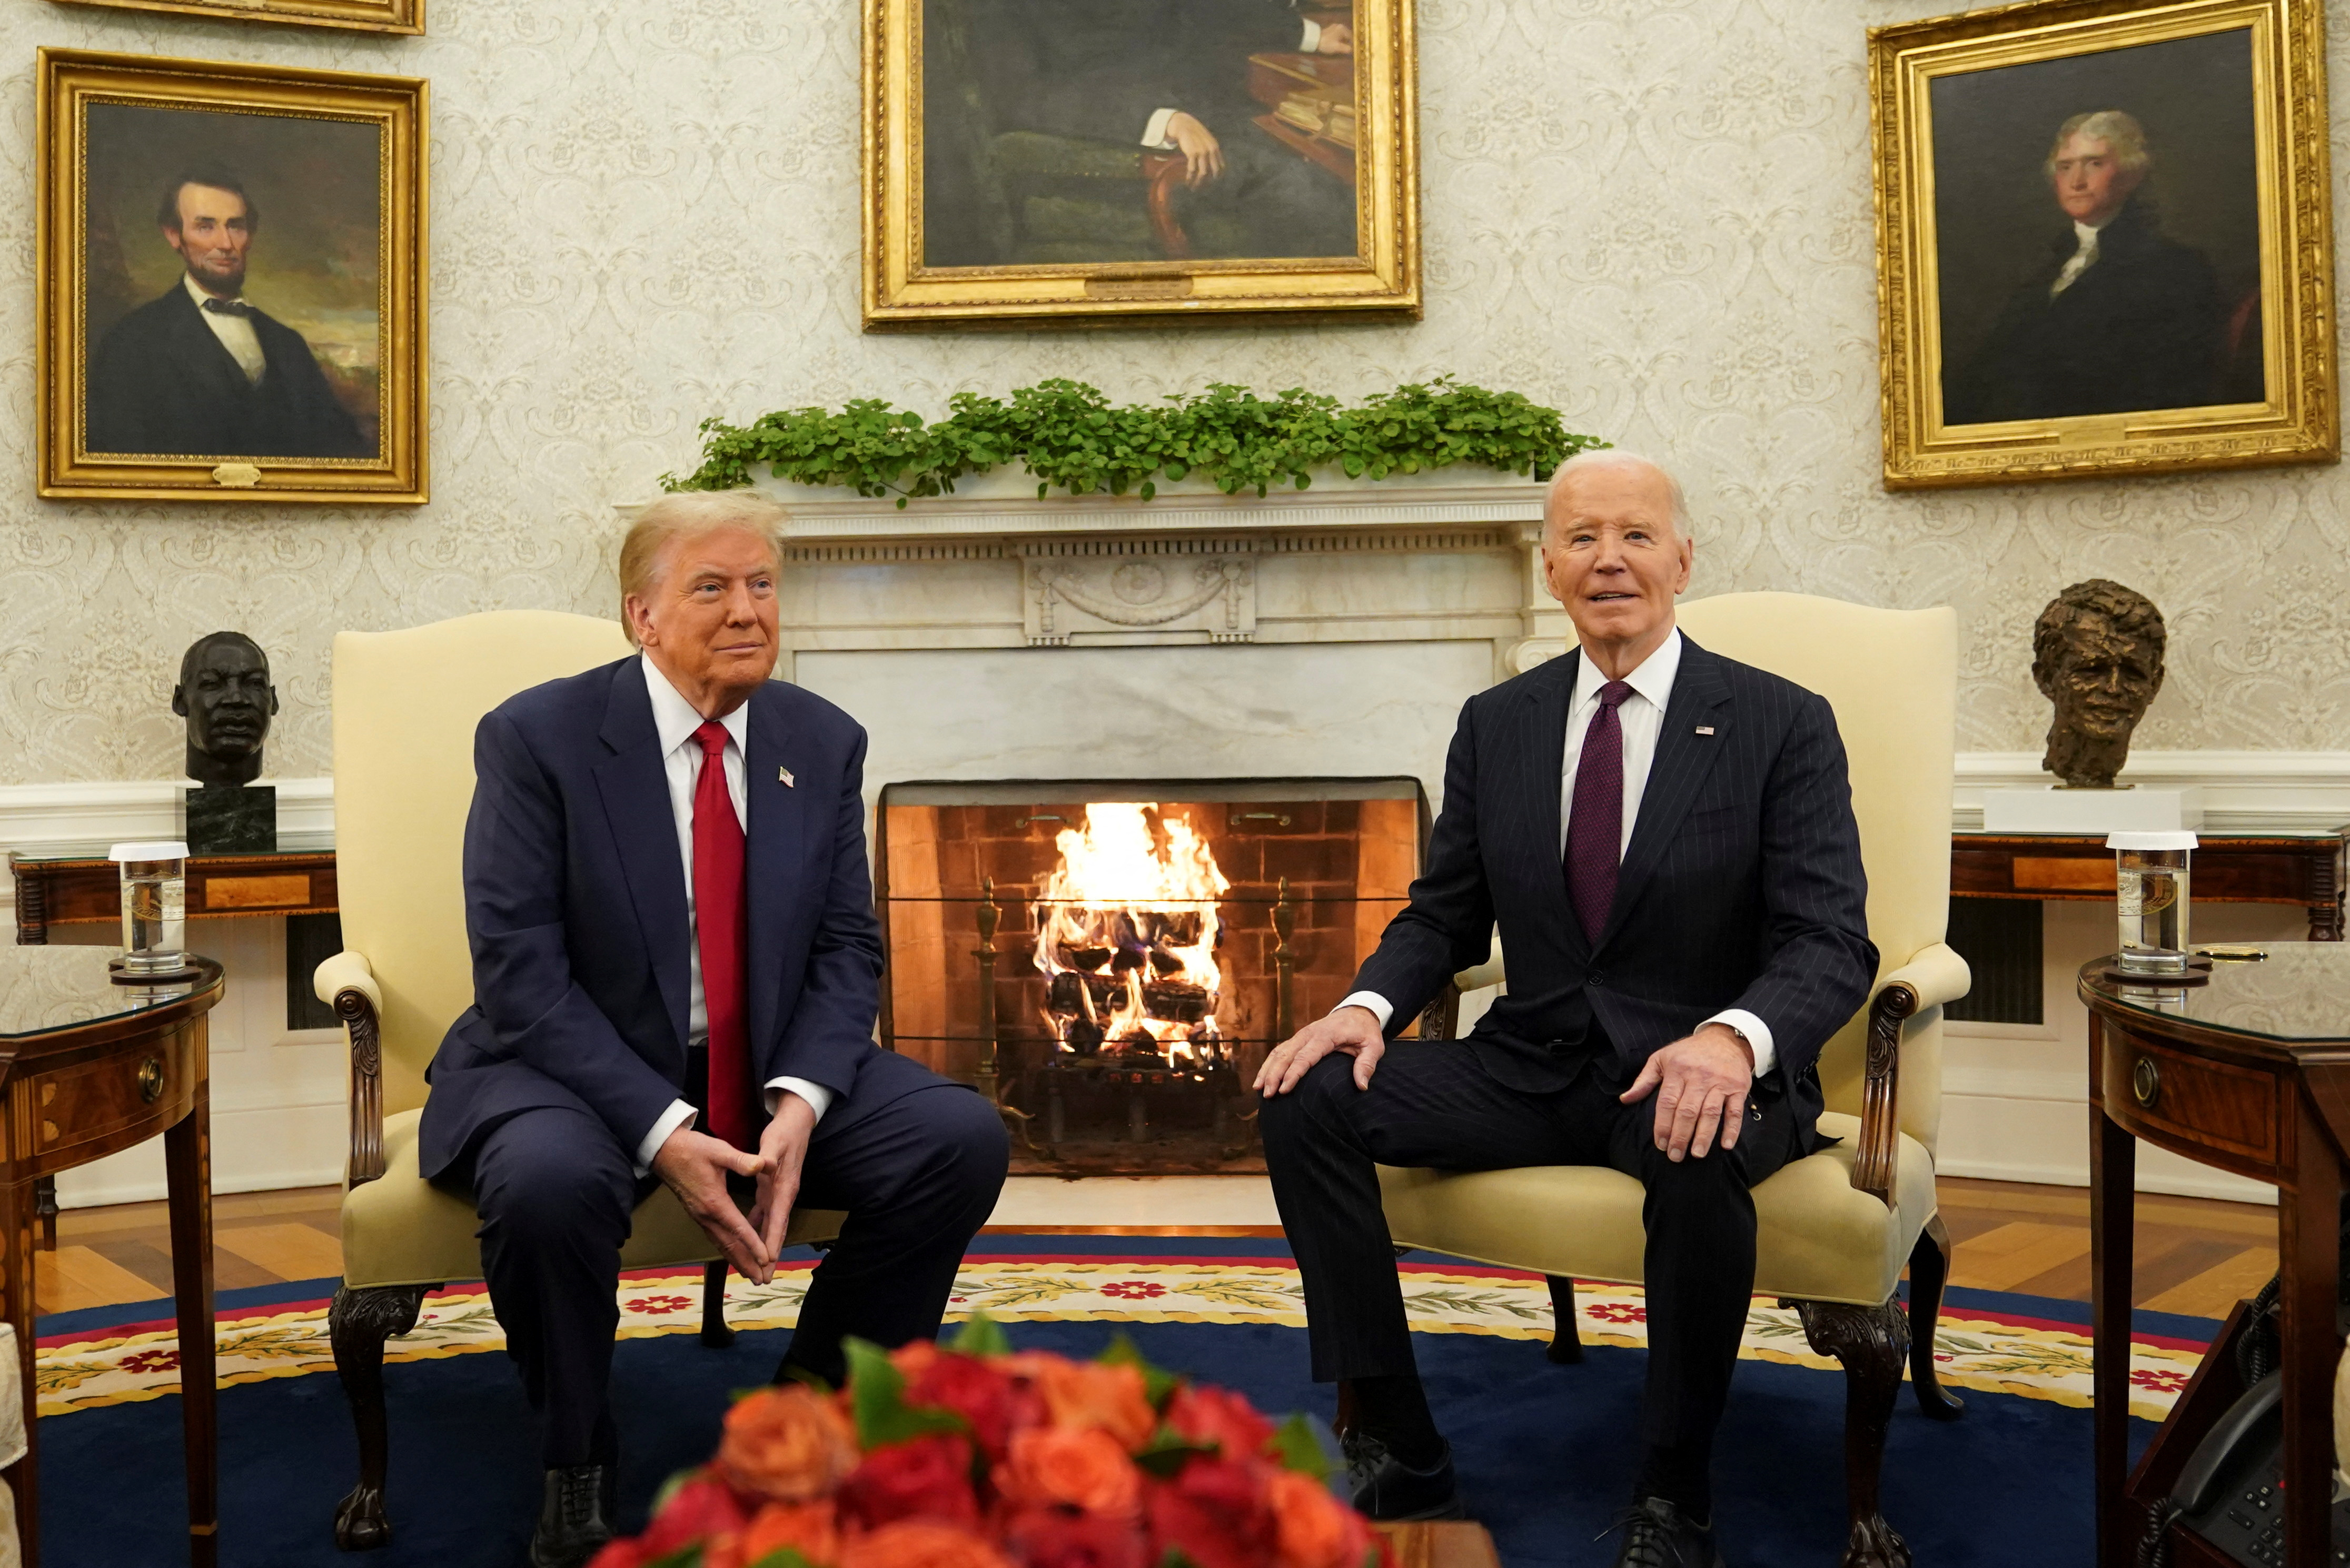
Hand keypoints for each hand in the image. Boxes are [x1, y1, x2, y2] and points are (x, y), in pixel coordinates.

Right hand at [652, 1125, 771, 1282]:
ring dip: (736, 1260)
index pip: (738, 1229)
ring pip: (720, 1244)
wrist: (664, 1150)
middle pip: (729, 1245)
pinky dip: (726, 1249)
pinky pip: (714, 1237)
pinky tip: (733, 1254)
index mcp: (714, 1202)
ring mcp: (699, 1217)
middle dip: (746, 1263)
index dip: (753, 1245)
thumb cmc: (692, 1149)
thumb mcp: (719, 1150)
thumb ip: (742, 1160)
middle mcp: (706, 1215)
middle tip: (761, 1279)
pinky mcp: (697, 1214)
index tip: (766, 1259)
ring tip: (751, 1274)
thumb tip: (764, 1164)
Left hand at [748, 1091, 817, 1264]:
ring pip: (771, 1227)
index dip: (771, 1242)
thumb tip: (762, 1165)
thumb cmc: (783, 1133)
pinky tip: (749, 1239)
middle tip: (763, 1278)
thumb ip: (766, 1156)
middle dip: (770, 1255)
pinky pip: (765, 1216)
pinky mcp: (773, 1190)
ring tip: (758, 1268)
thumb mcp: (774, 1142)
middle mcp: (784, 1196)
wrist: (796, 1124)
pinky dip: (758, 1230)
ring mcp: (779, 1194)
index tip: (767, 1262)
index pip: (777, 1221)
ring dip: (765, 1247)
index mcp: (783, 1188)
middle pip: (776, 1231)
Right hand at [1165, 111, 1224, 187]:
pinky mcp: (1192, 153)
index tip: (1213, 182)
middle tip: (1203, 188)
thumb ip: (1211, 150)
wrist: (1185, 125)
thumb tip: (1212, 164)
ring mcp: (1202, 152)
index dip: (1218, 176)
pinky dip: (1190, 177)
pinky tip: (1187, 181)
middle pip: (1213, 171)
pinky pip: (1192, 169)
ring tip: (1193, 188)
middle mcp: (1211, 150)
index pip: (1221, 166)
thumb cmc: (1195, 134)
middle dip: (1209, 182)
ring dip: (1198, 182)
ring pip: (1202, 173)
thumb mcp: (1207, 140)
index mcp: (1215, 148)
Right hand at [1254, 1005, 1384, 1096]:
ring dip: (1267, 1070)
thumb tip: (1361, 1086)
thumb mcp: (1374, 1046)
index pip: (1306, 1056)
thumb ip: (1367, 1064)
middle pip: (1286, 1054)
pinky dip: (1269, 1064)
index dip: (1293, 1073)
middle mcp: (1309, 1034)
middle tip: (1268, 1095)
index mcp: (1326, 1035)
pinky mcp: (1298, 1039)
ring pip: (1279, 1051)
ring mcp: (1301, 1035)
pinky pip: (1280, 1050)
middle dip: (1274, 1075)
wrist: (1357, 1011)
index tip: (1284, 1090)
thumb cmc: (1365, 1031)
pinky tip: (1263, 1078)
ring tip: (1259, 1089)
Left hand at [1315, 21, 1353, 52]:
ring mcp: (1334, 27)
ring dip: (1343, 41)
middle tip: (1349, 49)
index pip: (1351, 36)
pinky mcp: (1330, 30)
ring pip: (1342, 35)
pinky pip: (1338, 34)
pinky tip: (1337, 44)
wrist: (1314, 39)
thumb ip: (1346, 48)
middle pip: (1347, 35)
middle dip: (1348, 42)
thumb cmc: (1327, 43)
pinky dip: (1339, 39)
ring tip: (1343, 48)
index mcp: (1343, 29)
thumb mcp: (1337, 47)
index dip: (1352, 44)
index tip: (1353, 50)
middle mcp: (1339, 26)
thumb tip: (1352, 49)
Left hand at [1618, 1024, 1754, 1161]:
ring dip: (1703, 1136)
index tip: (1660, 1144)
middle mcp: (1698, 1077)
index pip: (1667, 1102)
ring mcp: (1720, 1083)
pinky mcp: (1738, 1088)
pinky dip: (1732, 1129)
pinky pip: (1735, 1111)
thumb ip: (1644, 1080)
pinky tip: (1726, 1145)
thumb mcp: (1662, 1058)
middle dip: (1680, 1136)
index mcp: (1677, 1071)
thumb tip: (1625, 1100)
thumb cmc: (1689, 1052)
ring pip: (1710, 1113)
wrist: (1725, 1038)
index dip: (1663, 1125)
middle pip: (1688, 1111)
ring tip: (1696, 1154)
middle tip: (1675, 1156)